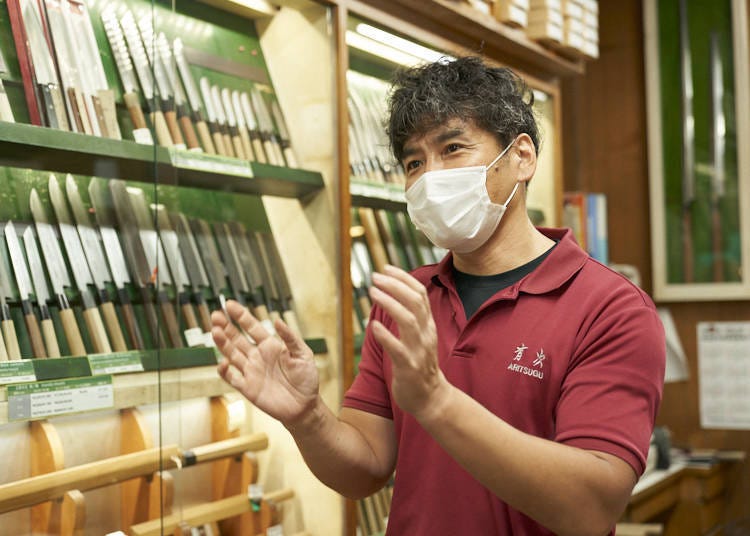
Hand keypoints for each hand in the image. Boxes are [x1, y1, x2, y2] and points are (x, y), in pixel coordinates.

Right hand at [212, 300, 318, 425]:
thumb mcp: (303, 354)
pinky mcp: (248, 388)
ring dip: (223, 343)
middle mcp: (258, 356)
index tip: (229, 304)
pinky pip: (232, 378)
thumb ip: (290, 338)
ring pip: (232, 354)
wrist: (305, 406)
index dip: (241, 316)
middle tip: (216, 315)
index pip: (252, 327)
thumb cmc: (307, 378)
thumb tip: (278, 320)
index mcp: (270, 346)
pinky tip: (223, 361)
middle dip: (226, 327)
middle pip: (237, 338)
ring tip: (215, 331)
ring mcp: (251, 371)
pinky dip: (225, 371)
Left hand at [368, 265, 448, 419]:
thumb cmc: (420, 364)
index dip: (403, 278)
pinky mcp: (408, 367)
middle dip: (395, 285)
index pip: (419, 294)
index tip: (385, 268)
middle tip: (375, 276)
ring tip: (373, 292)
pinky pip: (397, 348)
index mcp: (427, 324)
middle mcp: (425, 333)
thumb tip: (393, 293)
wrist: (430, 398)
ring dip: (390, 303)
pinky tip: (372, 326)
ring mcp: (418, 350)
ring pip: (408, 320)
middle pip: (415, 302)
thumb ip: (411, 316)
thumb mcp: (419, 336)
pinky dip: (385, 335)